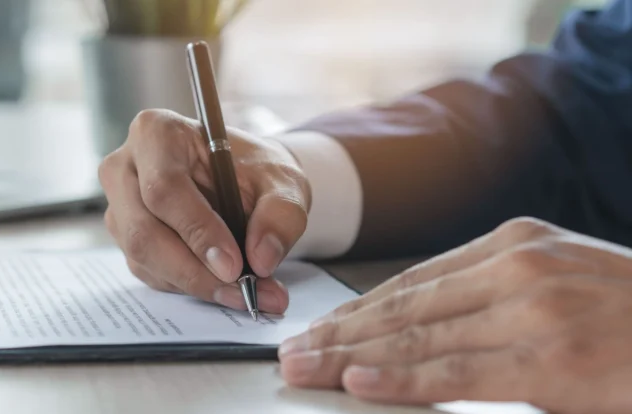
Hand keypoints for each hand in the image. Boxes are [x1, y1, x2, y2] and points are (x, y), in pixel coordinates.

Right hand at [98, 109, 309, 313]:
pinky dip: (188, 286)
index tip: (234, 265)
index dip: (197, 231)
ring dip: (195, 284)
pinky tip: (222, 285)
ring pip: (144, 258)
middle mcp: (126, 167)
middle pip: (143, 231)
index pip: (164, 188)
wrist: (248, 180)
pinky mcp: (126, 237)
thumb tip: (261, 259)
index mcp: (157, 133)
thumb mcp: (284, 183)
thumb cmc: (258, 170)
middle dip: (194, 270)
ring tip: (245, 293)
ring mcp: (120, 205)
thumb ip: (280, 216)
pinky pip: (150, 272)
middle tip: (241, 291)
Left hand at [278, 217, 631, 413]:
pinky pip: (459, 370)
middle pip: (404, 305)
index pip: (412, 281)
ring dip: (353, 355)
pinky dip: (403, 377)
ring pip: (420, 335)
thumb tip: (418, 333)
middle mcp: (516, 266)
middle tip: (292, 352)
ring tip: (307, 368)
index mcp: (514, 244)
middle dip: (340, 332)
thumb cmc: (627, 313)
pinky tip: (360, 380)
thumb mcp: (554, 283)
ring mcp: (534, 307)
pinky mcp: (554, 355)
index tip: (318, 328)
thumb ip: (489, 300)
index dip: (358, 309)